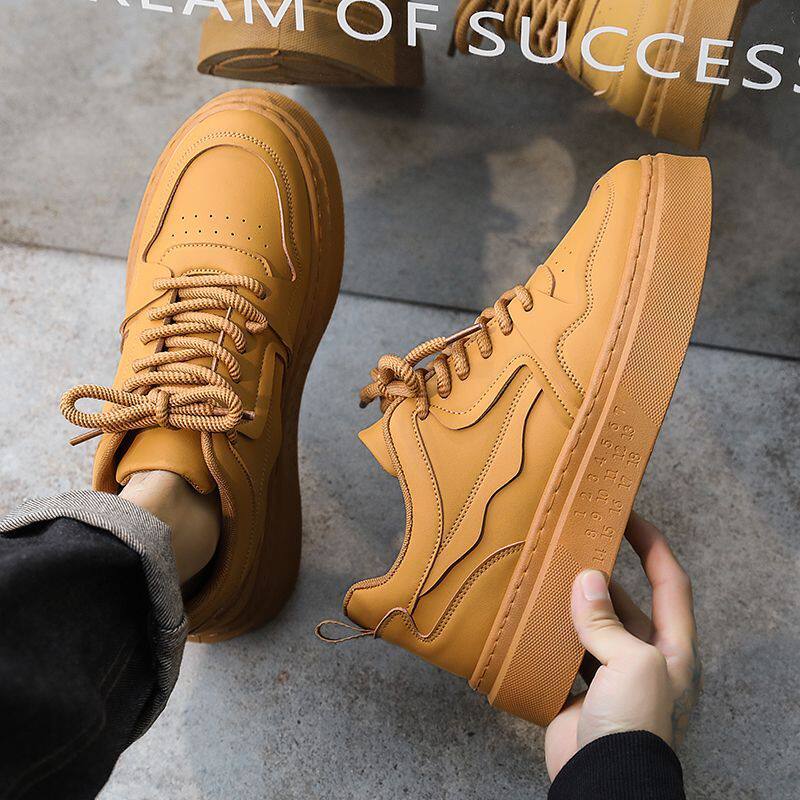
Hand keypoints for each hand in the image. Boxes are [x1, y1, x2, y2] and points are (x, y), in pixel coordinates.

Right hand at [545, 513, 700, 780]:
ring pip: (590, 626)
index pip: (669, 583)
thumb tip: (586, 580)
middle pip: (624, 603)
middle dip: (601, 576)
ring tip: (548, 576)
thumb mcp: (633, 663)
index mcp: (672, 648)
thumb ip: (606, 621)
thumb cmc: (636, 725)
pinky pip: (564, 653)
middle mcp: (644, 658)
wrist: (605, 780)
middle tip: (573, 547)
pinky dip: (549, 636)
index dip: (652, 546)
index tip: (628, 516)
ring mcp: (610, 675)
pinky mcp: (578, 691)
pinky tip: (532, 617)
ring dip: (571, 606)